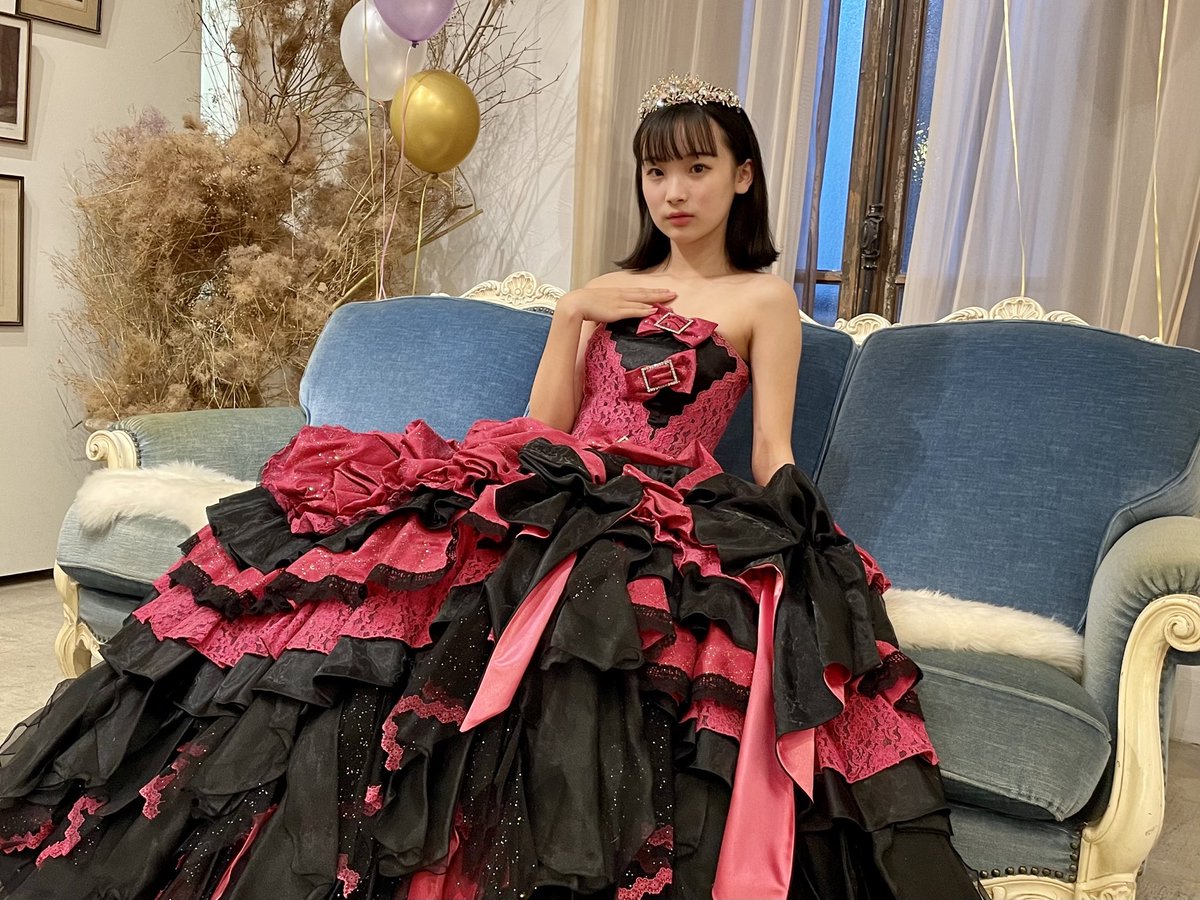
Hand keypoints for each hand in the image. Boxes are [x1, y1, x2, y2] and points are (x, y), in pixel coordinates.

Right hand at [558, 286, 675, 323]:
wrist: (575, 303)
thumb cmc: (584, 304)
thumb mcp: (599, 303)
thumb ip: (608, 306)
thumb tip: (612, 311)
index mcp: (617, 293)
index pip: (638, 291)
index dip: (651, 291)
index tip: (662, 291)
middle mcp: (621, 295)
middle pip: (644, 293)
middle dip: (659, 293)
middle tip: (673, 293)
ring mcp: (620, 303)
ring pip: (642, 300)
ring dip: (657, 299)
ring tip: (669, 299)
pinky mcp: (617, 311)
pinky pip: (634, 311)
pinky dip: (645, 310)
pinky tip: (654, 310)